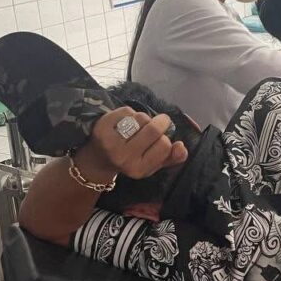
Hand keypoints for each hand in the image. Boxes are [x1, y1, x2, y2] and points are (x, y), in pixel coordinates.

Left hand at [74, 108, 188, 183]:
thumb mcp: (152, 164)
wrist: (98, 159)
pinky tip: (124, 122)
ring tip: (138, 126)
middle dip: (160, 122)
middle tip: (159, 122)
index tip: (160, 140)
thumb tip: (182, 147)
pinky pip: (127, 111)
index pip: (165, 145)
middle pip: (154, 129)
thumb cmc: (131, 160)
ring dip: (144, 118)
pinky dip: (130, 113)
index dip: (165, 138)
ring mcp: (110, 143)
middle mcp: (123, 158)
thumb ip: (171, 157)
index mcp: (139, 169)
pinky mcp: (102, 128)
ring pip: (141, 118)